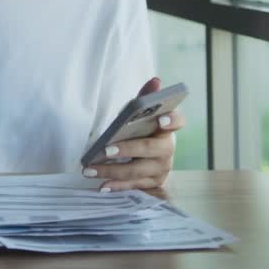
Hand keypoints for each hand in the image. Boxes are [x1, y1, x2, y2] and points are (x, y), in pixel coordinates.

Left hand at [85, 76, 185, 190]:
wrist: (142, 159)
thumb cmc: (139, 132)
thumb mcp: (137, 115)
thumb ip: (143, 99)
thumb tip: (155, 81)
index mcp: (166, 128)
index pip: (178, 121)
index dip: (172, 120)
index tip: (161, 118)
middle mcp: (167, 149)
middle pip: (151, 149)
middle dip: (127, 150)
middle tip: (105, 150)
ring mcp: (160, 169)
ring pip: (138, 171)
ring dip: (112, 171)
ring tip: (90, 169)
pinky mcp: (152, 184)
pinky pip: (134, 186)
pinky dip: (117, 186)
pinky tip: (102, 186)